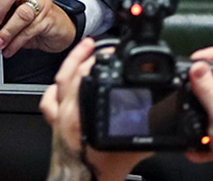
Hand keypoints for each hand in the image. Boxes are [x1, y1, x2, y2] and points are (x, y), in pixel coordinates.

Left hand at [40, 38, 150, 180]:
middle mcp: (64, 114)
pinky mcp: (55, 125)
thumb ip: (147, 132)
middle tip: (94, 45)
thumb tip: (163, 118)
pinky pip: (49, 101)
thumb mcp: (131, 151)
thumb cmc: (100, 174)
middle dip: (80, 56)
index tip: (108, 53)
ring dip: (68, 67)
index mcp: (78, 116)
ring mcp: (57, 118)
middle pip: (67, 75)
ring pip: (56, 84)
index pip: (82, 77)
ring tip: (80, 54)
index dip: (93, 61)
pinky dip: (55, 89)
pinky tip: (62, 83)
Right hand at [184, 48, 212, 180]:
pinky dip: (200, 139)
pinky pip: (210, 132)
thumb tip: (197, 65)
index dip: (212, 54)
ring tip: (189, 120)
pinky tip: (195, 146)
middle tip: (186, 88)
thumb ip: (207, 87)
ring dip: (197, 116)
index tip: (194, 59)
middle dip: (199, 88)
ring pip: (212, 109)